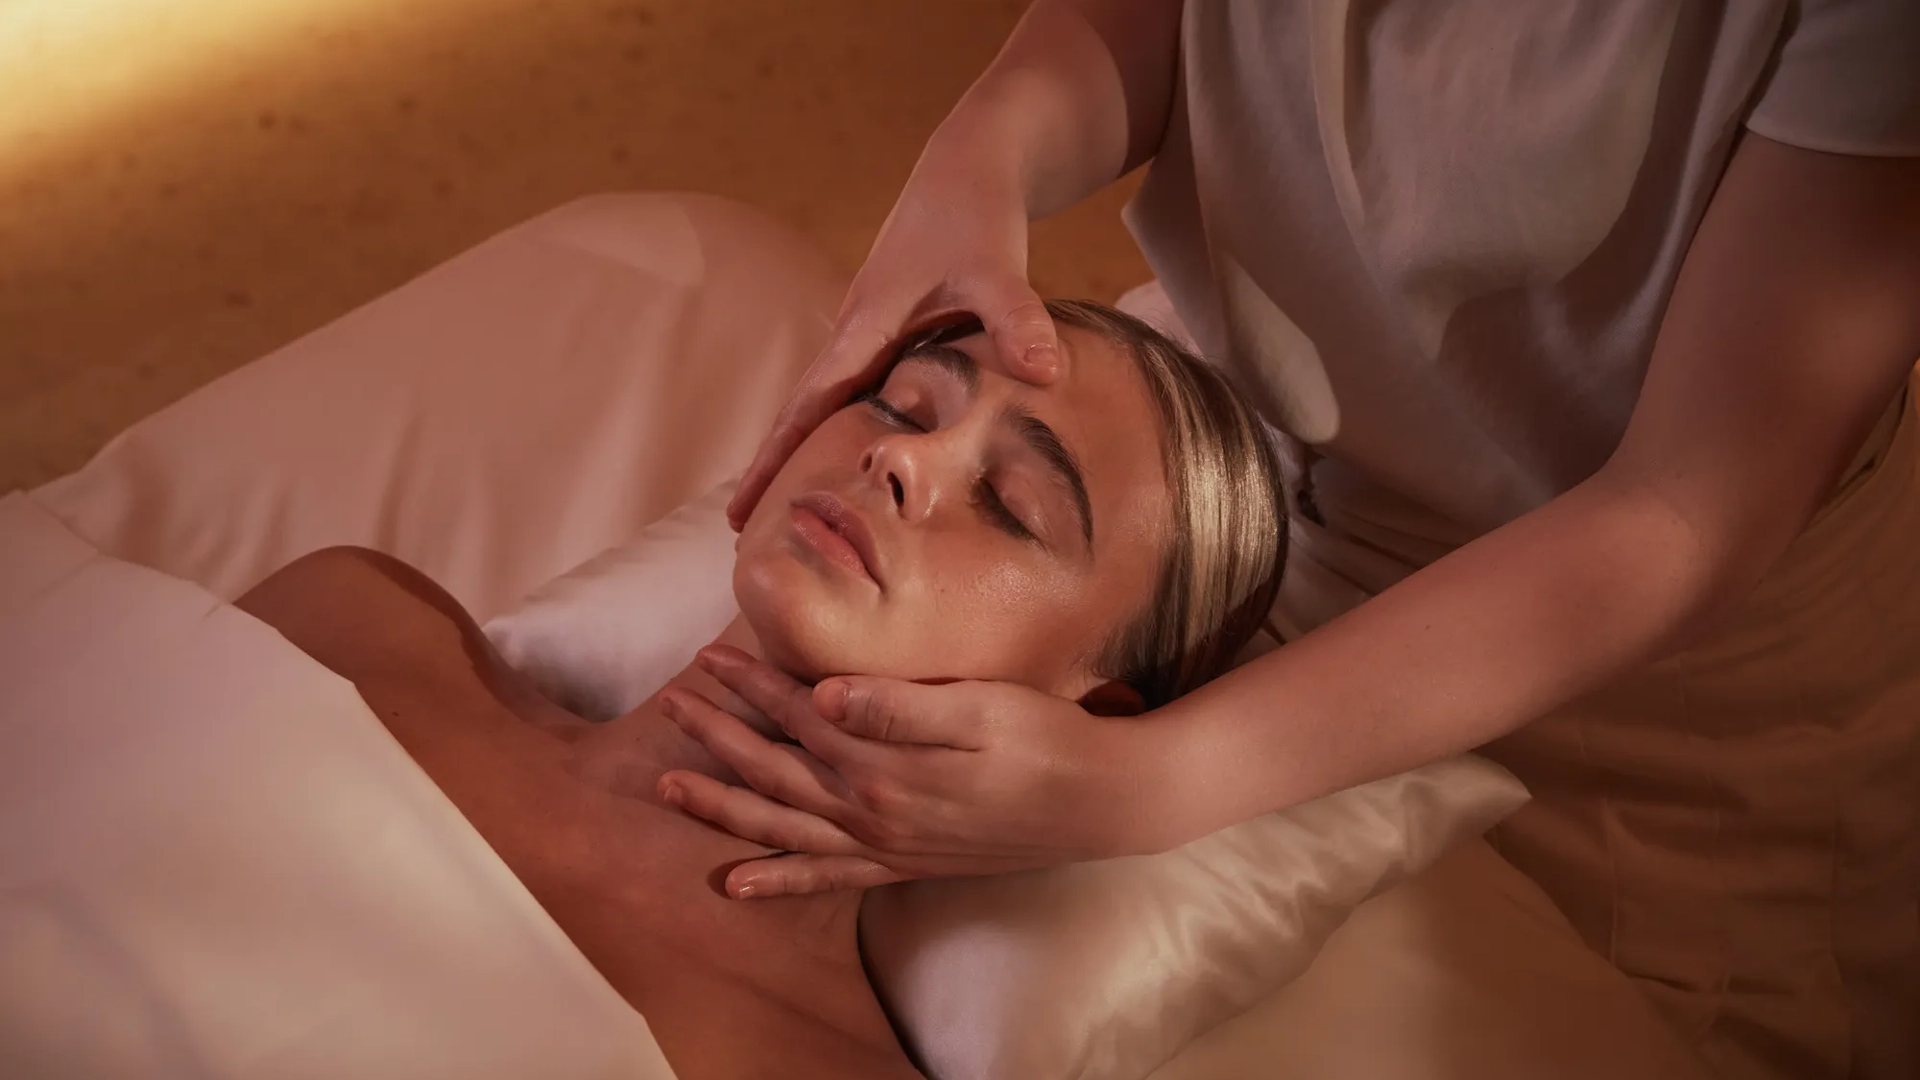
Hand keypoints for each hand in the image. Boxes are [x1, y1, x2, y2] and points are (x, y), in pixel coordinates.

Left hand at [655, 646, 1187, 897]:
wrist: (1099, 802)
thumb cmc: (1044, 741)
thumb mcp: (978, 709)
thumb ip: (896, 705)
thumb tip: (822, 694)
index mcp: (886, 764)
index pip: (800, 716)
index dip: (752, 684)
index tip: (711, 656)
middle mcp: (873, 811)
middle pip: (774, 771)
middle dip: (717, 736)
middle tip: (671, 704)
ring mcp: (884, 844)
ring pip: (783, 827)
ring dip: (723, 806)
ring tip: (669, 787)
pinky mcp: (902, 863)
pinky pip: (824, 878)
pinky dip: (776, 881)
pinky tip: (735, 884)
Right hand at [725, 160, 1060, 529]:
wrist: (970, 167)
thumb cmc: (977, 215)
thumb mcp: (998, 267)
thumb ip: (1018, 320)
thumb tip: (1046, 375)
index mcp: (866, 325)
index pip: (810, 405)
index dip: (777, 458)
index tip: (744, 506)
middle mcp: (857, 334)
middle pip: (805, 412)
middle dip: (775, 466)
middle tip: (745, 527)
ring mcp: (871, 334)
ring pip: (832, 403)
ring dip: (808, 448)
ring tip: (789, 506)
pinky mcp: (892, 333)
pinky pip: (862, 390)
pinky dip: (848, 426)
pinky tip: (854, 459)